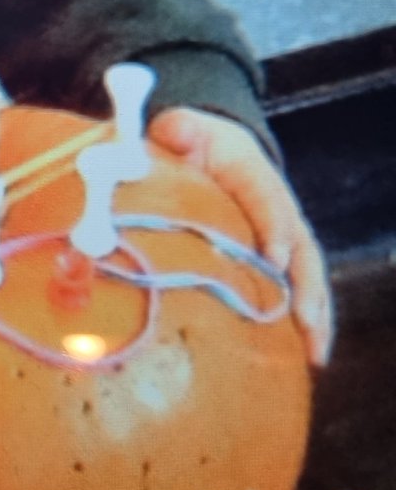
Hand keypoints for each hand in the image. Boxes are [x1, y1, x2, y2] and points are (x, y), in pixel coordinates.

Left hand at [147, 107, 332, 366]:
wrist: (209, 147)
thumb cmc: (189, 142)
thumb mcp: (179, 127)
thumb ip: (177, 129)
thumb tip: (174, 131)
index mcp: (253, 174)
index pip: (266, 199)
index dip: (272, 227)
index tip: (271, 257)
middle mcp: (278, 208)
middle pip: (300, 248)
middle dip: (305, 286)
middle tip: (304, 322)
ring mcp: (281, 237)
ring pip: (305, 278)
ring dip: (312, 316)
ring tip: (315, 355)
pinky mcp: (275, 260)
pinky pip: (293, 293)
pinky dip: (302, 325)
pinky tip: (307, 361)